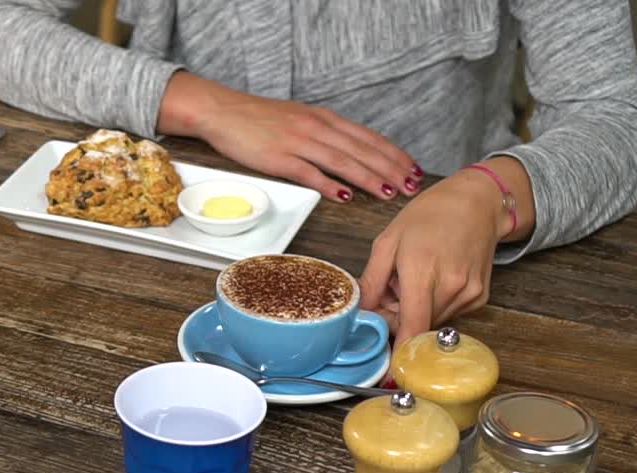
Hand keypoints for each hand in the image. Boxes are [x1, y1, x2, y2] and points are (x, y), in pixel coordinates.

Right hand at [158, 71, 420, 202]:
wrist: (223, 111)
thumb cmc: (257, 119)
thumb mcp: (297, 119)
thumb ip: (322, 135)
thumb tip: (347, 154)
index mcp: (323, 118)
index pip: (367, 137)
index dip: (393, 154)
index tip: (413, 169)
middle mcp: (316, 127)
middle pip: (361, 149)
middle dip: (391, 168)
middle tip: (412, 185)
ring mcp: (298, 142)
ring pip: (342, 161)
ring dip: (368, 178)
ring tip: (388, 192)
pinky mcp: (278, 158)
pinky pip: (309, 173)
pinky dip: (329, 185)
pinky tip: (344, 196)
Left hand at [358, 170, 506, 348]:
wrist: (477, 202)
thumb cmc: (430, 216)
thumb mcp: (387, 242)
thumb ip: (371, 282)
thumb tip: (362, 314)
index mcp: (423, 270)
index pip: (412, 326)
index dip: (400, 352)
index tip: (392, 373)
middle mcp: (451, 287)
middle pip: (416, 326)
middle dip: (397, 316)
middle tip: (393, 287)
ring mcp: (469, 294)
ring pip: (431, 322)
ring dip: (416, 310)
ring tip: (416, 277)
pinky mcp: (480, 297)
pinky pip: (448, 314)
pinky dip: (435, 304)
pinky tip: (436, 278)